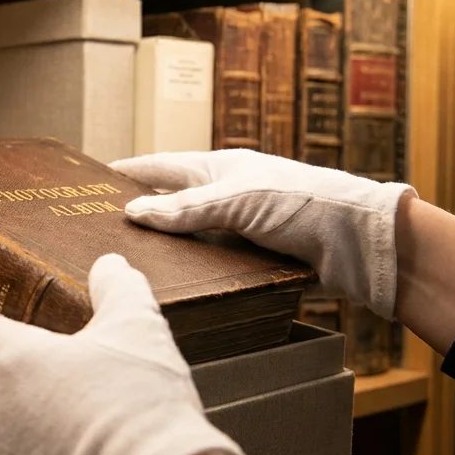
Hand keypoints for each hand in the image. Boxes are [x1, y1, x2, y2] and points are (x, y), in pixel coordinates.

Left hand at [0, 254, 248, 454]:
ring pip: (17, 440)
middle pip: (5, 388)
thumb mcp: (139, 326)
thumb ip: (119, 288)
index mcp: (13, 360)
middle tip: (84, 389)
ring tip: (97, 437)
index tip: (7, 327)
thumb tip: (110, 265)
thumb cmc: (139, 405)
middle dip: (38, 387)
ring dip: (46, 436)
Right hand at [110, 149, 414, 318]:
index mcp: (220, 168)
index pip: (162, 166)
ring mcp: (241, 228)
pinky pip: (212, 265)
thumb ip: (186, 209)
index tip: (95, 177)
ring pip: (191, 239)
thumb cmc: (303, 204)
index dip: (130, 171)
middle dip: (141, 214)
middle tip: (101, 230)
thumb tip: (134, 211)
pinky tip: (173, 288)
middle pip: (173, 204)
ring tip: (128, 265)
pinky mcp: (254, 258)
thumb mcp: (237, 201)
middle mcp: (227, 195)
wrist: (358, 242)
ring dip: (166, 250)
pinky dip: (193, 273)